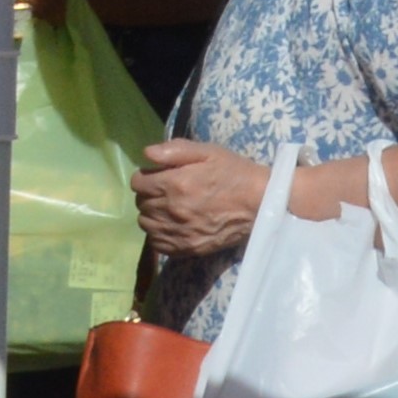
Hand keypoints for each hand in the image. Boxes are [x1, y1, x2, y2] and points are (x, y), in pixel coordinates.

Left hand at [132, 140, 270, 255]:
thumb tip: (147, 154)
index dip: (146, 176)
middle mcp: (171, 210)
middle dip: (150, 194)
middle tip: (167, 191)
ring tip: (170, 208)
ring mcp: (177, 232)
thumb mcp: (209, 151)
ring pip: (146, 224)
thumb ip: (176, 150)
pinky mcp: (185, 248)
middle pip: (141, 203)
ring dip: (153, 214)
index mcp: (174, 183)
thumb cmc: (235, 173)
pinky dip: (160, 234)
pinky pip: (157, 243)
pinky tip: (174, 225)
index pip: (137, 182)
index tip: (158, 176)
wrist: (260, 204)